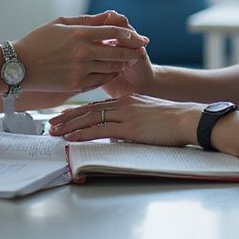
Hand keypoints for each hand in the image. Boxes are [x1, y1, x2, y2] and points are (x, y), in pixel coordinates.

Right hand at [13, 13, 148, 93]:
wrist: (18, 66)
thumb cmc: (37, 41)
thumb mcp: (61, 24)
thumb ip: (87, 20)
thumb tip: (109, 15)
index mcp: (79, 34)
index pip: (114, 33)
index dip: (130, 35)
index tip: (141, 38)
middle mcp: (83, 53)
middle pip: (118, 53)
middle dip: (132, 52)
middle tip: (140, 51)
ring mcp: (80, 70)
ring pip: (111, 68)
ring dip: (121, 64)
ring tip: (126, 60)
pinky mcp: (76, 85)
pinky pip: (100, 81)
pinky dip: (109, 76)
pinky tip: (111, 71)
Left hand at [47, 95, 200, 147]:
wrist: (187, 119)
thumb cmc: (172, 121)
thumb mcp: (147, 115)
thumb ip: (130, 121)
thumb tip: (117, 133)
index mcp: (126, 100)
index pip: (96, 105)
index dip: (77, 111)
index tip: (63, 116)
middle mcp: (122, 104)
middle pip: (88, 109)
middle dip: (67, 117)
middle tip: (50, 123)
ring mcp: (124, 114)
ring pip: (89, 118)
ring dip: (69, 125)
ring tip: (54, 131)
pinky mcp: (128, 127)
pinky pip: (99, 130)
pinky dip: (82, 134)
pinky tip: (70, 137)